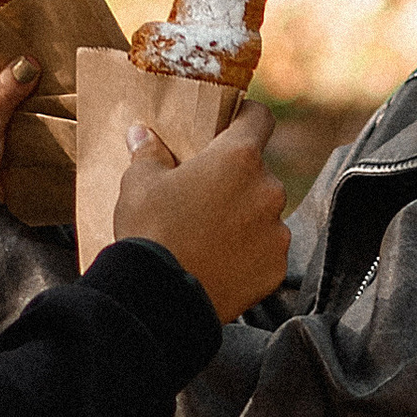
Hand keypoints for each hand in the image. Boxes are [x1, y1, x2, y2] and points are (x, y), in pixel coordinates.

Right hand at [114, 107, 288, 317]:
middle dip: (235, 180)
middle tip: (203, 196)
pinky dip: (248, 253)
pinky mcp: (276, 267)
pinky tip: (219, 262)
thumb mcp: (139, 183)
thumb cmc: (150, 231)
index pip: (259, 119)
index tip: (232, 125)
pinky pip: (265, 251)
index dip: (246, 118)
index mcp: (238, 158)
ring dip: (244, 218)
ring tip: (209, 236)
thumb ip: (149, 153)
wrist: (160, 298)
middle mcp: (267, 190)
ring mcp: (276, 231)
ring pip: (263, 213)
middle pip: (258, 172)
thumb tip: (142, 134)